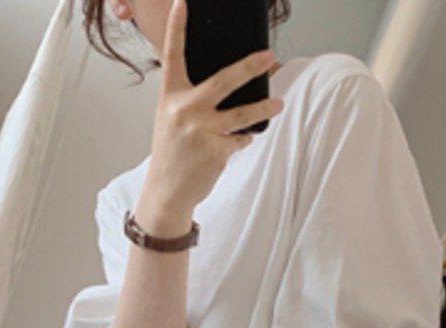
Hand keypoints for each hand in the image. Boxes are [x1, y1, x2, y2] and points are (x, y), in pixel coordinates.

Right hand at [135, 0, 283, 231]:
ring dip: (264, 108)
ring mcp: (201, 131)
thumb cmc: (172, 152)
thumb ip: (190, 97)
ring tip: (278, 104)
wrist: (167, 191)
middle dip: (250, 67)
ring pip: (243, 113)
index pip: (173, 55)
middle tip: (268, 56)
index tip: (183, 2)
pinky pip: (241, 138)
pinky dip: (242, 140)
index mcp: (171, 96)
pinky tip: (234, 144)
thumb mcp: (172, 118)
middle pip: (223, 80)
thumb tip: (229, 81)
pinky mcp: (216, 150)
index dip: (178, 27)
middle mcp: (185, 110)